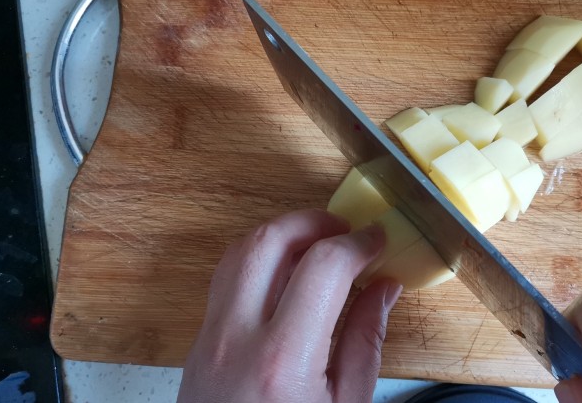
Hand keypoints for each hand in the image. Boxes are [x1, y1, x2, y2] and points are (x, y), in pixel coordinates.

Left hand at [177, 209, 402, 402]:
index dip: (358, 242)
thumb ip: (365, 340)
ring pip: (239, 251)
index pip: (323, 266)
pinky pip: (227, 278)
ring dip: (282, 234)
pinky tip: (287, 275)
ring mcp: (210, 336)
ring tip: (318, 245)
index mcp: (284, 360)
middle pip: (269, 240)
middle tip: (346, 231)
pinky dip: (260, 259)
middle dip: (314, 221)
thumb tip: (383, 288)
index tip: (377, 240)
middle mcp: (237, 337)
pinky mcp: (198, 340)